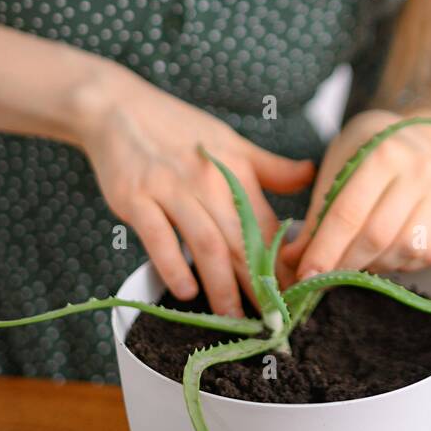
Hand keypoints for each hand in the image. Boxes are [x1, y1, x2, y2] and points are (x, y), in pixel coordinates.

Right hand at [73, 62, 314, 317]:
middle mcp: (209, 184)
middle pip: (241, 242)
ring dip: (221, 285)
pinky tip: (184, 290)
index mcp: (237, 173)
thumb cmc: (179, 129)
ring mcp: (171, 191)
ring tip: (232, 319)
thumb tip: (311, 175)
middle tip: (273, 322)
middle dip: (259, 286)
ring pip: (206, 244)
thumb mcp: (232, 143)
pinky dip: (172, 265)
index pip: (268, 228)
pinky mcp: (137, 198)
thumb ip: (271, 168)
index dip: (285, 266)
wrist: (120, 109)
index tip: (297, 298)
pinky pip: (158, 236)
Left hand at [279, 108, 430, 282]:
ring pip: (401, 250)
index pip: (349, 213)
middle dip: (344, 265)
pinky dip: (396, 263)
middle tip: (321, 279)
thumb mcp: (333, 170)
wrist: (407, 137)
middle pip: (377, 236)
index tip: (305, 276)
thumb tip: (294, 262)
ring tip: (350, 261)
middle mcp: (417, 172)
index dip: (325, 250)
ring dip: (370, 266)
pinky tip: (379, 254)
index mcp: (383, 153)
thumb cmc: (362, 152)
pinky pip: (422, 255)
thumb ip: (315, 216)